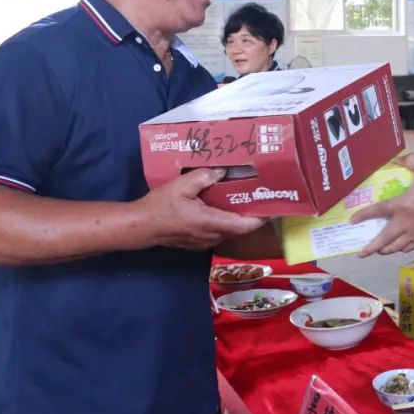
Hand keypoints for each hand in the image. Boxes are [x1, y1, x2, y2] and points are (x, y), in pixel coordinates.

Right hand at [136, 168, 266, 250]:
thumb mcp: (182, 186)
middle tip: (259, 197)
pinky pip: (218, 233)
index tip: (272, 206)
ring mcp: (204, 242)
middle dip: (251, 215)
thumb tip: (222, 170)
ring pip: (229, 231)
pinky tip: (222, 207)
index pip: (245, 225)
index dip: (261, 218)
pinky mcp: (197, 243)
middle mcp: (211, 236)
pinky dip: (225, 222)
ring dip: (238, 219)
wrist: (141, 227)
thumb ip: (204, 177)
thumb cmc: (160, 207)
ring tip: (243, 199)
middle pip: (239, 228)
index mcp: (211, 222)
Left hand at [351, 154, 413, 256]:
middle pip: (384, 240)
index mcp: (402, 206)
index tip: (353, 221)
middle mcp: (405, 223)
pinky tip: (399, 247)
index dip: (363, 216)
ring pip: (396, 247)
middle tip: (361, 253)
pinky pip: (409, 247)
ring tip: (378, 251)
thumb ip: (411, 160)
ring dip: (385, 250)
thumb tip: (398, 157)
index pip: (378, 211)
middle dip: (371, 248)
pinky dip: (401, 249)